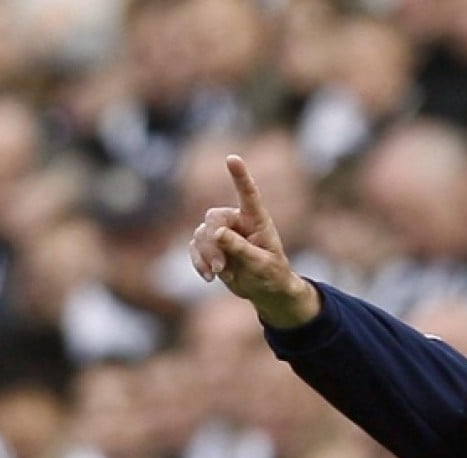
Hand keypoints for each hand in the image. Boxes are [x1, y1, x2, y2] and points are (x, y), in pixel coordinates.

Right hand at [188, 154, 318, 327]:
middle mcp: (238, 222)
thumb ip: (241, 249)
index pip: (248, 194)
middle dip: (212, 242)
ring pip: (201, 234)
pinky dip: (197, 261)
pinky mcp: (211, 246)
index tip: (232, 158)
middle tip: (220, 267)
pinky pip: (194, 247)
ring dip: (205, 255)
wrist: (265, 290)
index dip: (240, 176)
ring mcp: (222, 233)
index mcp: (257, 221)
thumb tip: (217, 233)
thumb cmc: (272, 275)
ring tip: (218, 273)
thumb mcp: (261, 265)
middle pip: (213, 218)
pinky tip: (208, 277)